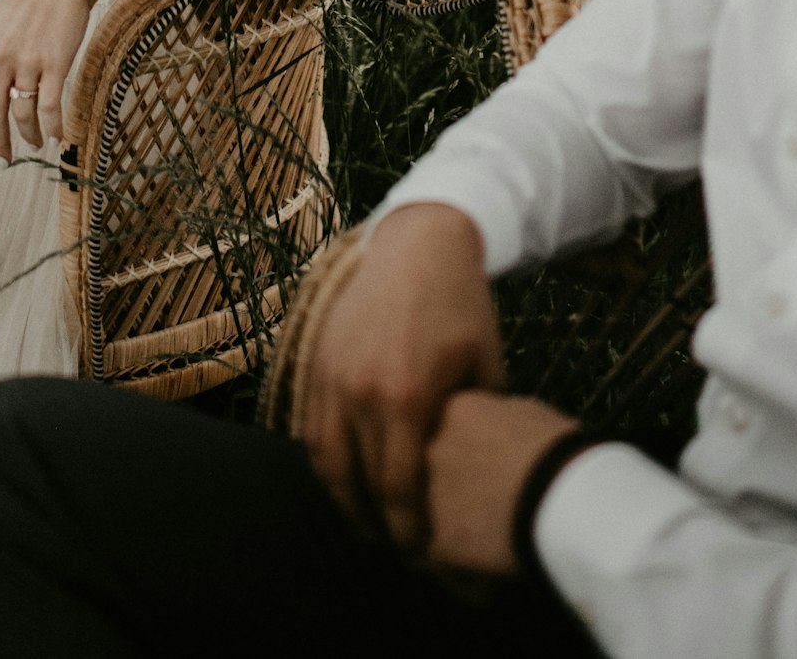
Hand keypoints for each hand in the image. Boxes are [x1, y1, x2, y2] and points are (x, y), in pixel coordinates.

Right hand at [304, 201, 503, 552]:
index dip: (407, 532)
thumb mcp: (486, 366)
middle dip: (373, 525)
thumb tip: (483, 478)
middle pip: (356, 483)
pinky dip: (324, 458)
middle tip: (391, 549)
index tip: (419, 555)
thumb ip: (478, 427)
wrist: (419, 242)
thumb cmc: (462, 304)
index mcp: (405, 398)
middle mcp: (359, 391)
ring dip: (340, 497)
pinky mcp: (316, 358)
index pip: (397, 491)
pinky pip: (310, 425)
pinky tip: (343, 474)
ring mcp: (331, 374)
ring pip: (324, 459)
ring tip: (363, 522)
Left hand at [424, 389, 578, 576]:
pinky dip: (465, 578)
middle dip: (458, 501)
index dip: (468, 463)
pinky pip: (445, 566)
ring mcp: (432, 495)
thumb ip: (500, 421)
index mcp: (456, 410)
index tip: (490, 481)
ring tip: (489, 558)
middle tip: (490, 520)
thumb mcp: (530, 414)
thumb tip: (502, 432)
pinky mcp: (440, 541)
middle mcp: (433, 448)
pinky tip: (487, 587)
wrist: (566, 495)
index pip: (448, 436)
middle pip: (435, 479)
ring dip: (459, 540)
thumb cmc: (562, 452)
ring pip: (435, 524)